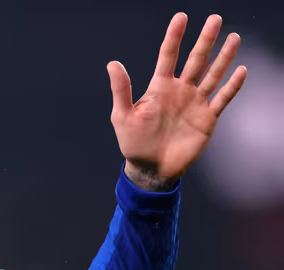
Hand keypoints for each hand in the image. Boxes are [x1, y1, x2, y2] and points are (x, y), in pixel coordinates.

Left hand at [108, 13, 247, 190]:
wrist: (150, 168)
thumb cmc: (133, 142)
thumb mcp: (122, 115)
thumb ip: (121, 90)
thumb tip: (112, 63)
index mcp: (159, 87)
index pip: (168, 56)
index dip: (174, 37)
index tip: (181, 17)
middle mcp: (180, 90)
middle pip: (196, 60)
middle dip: (205, 40)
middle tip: (215, 18)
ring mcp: (195, 102)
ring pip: (213, 74)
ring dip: (223, 57)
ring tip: (234, 38)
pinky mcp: (207, 118)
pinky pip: (222, 98)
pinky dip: (232, 86)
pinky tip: (240, 70)